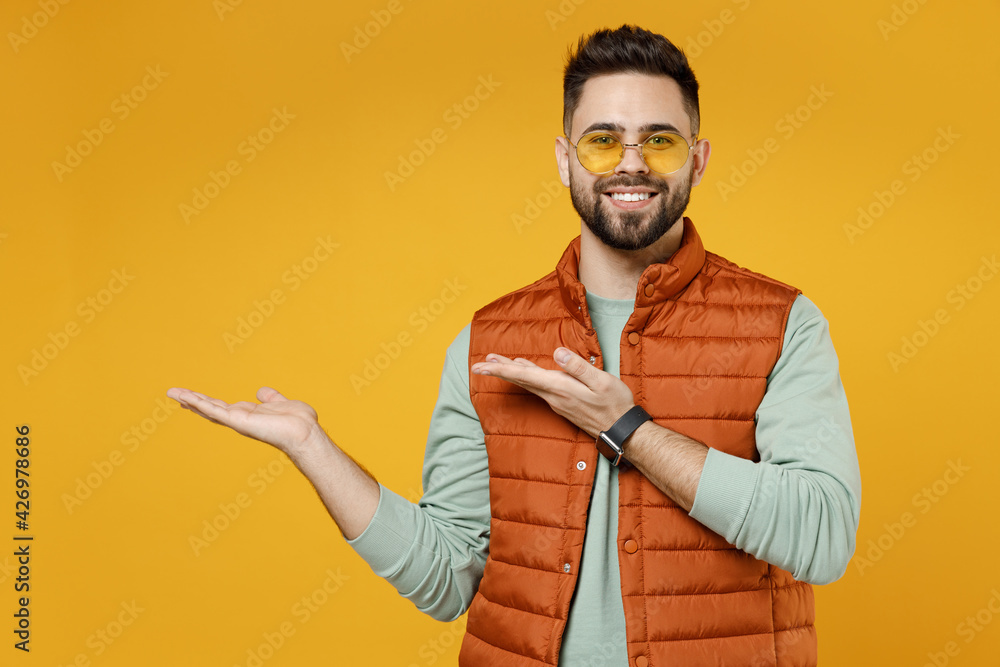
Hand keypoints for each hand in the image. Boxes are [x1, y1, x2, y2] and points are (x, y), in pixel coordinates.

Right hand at [166, 386, 323, 458]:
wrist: (305, 432)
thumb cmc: (298, 422)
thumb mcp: (282, 403)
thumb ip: (271, 398)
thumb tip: (261, 391)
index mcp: (249, 414)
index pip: (222, 407)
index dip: (207, 401)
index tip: (191, 396)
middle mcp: (240, 419)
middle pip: (210, 408)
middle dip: (192, 401)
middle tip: (173, 393)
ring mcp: (238, 421)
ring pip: (208, 409)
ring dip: (190, 400)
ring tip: (172, 392)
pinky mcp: (238, 421)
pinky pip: (215, 411)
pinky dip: (200, 404)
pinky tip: (187, 398)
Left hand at [471, 348, 634, 437]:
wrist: (622, 431)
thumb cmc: (616, 404)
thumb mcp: (602, 381)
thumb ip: (578, 367)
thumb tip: (557, 353)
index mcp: (561, 387)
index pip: (524, 375)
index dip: (501, 369)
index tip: (481, 367)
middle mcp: (554, 396)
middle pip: (521, 380)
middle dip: (499, 371)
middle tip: (478, 365)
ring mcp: (557, 402)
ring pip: (528, 384)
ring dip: (511, 373)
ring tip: (495, 364)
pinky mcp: (562, 404)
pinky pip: (538, 388)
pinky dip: (527, 378)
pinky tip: (525, 371)